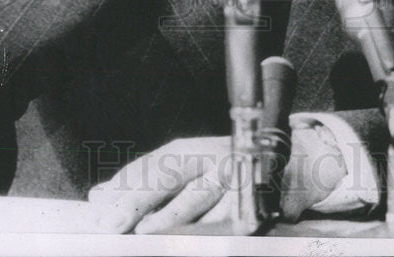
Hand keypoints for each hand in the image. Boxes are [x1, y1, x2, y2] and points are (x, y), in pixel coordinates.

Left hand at [88, 127, 346, 233]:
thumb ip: (146, 184)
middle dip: (138, 199)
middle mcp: (210, 158)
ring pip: (199, 196)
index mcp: (189, 153)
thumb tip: (98, 196)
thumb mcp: (188, 173)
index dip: (124, 184)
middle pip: (169, 175)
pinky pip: (230, 217)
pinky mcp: (256, 199)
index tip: (97, 205)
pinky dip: (212, 229)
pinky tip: (195, 240)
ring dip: (171, 216)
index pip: (151, 166)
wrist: (296, 164)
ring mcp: (234, 177)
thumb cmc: (231, 173)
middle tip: (110, 222)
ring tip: (146, 230)